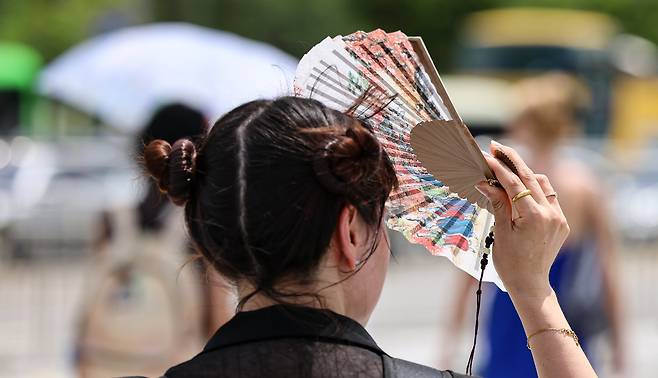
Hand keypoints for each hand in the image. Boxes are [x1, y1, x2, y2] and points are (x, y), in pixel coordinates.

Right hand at [475, 142, 569, 297]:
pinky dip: (535, 187)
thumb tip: (486, 182)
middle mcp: (552, 214)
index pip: (515, 183)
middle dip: (512, 160)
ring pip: (543, 183)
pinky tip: (520, 186)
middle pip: (531, 177)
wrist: (530, 285)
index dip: (499, 168)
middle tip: (496, 146)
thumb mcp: (500, 233)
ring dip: (524, 173)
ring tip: (505, 165)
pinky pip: (549, 196)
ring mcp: (559, 218)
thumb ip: (497, 204)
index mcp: (535, 217)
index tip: (486, 155)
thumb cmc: (510, 263)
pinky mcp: (561, 222)